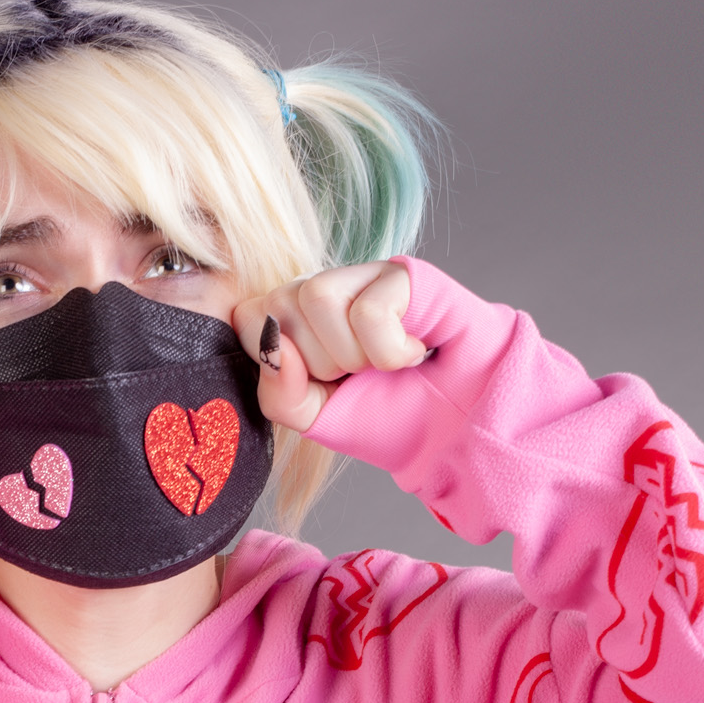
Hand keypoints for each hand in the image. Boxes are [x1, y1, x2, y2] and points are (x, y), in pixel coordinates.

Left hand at [233, 262, 427, 432]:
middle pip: (279, 306)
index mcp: (294, 320)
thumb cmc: (389, 417)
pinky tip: (414, 353)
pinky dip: (391, 352)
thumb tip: (272, 343)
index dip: (277, 360)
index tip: (320, 383)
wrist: (458, 429)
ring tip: (384, 366)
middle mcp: (323, 288)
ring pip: (317, 297)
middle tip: (361, 376)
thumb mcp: (317, 419)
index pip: (246, 317)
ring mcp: (362, 275)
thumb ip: (278, 392)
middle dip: (321, 364)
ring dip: (354, 355)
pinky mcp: (403, 273)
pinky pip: (367, 310)